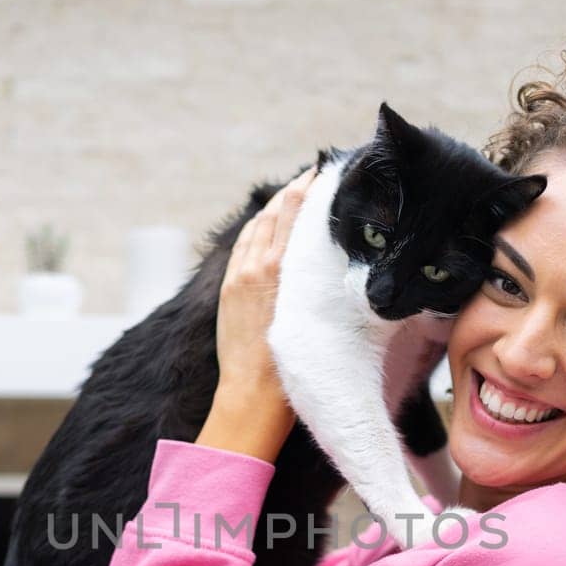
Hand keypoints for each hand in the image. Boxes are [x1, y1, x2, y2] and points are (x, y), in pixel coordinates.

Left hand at [215, 166, 318, 395]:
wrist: (253, 396)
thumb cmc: (292, 367)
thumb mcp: (316, 316)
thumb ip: (320, 279)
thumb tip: (335, 253)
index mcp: (280, 270)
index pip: (295, 212)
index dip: (310, 186)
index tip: (327, 170)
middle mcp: (257, 266)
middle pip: (277, 212)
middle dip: (296, 190)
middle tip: (316, 173)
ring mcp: (240, 276)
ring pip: (258, 225)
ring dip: (276, 205)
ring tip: (295, 191)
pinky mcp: (230, 289)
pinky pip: (243, 245)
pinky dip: (257, 227)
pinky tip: (266, 222)